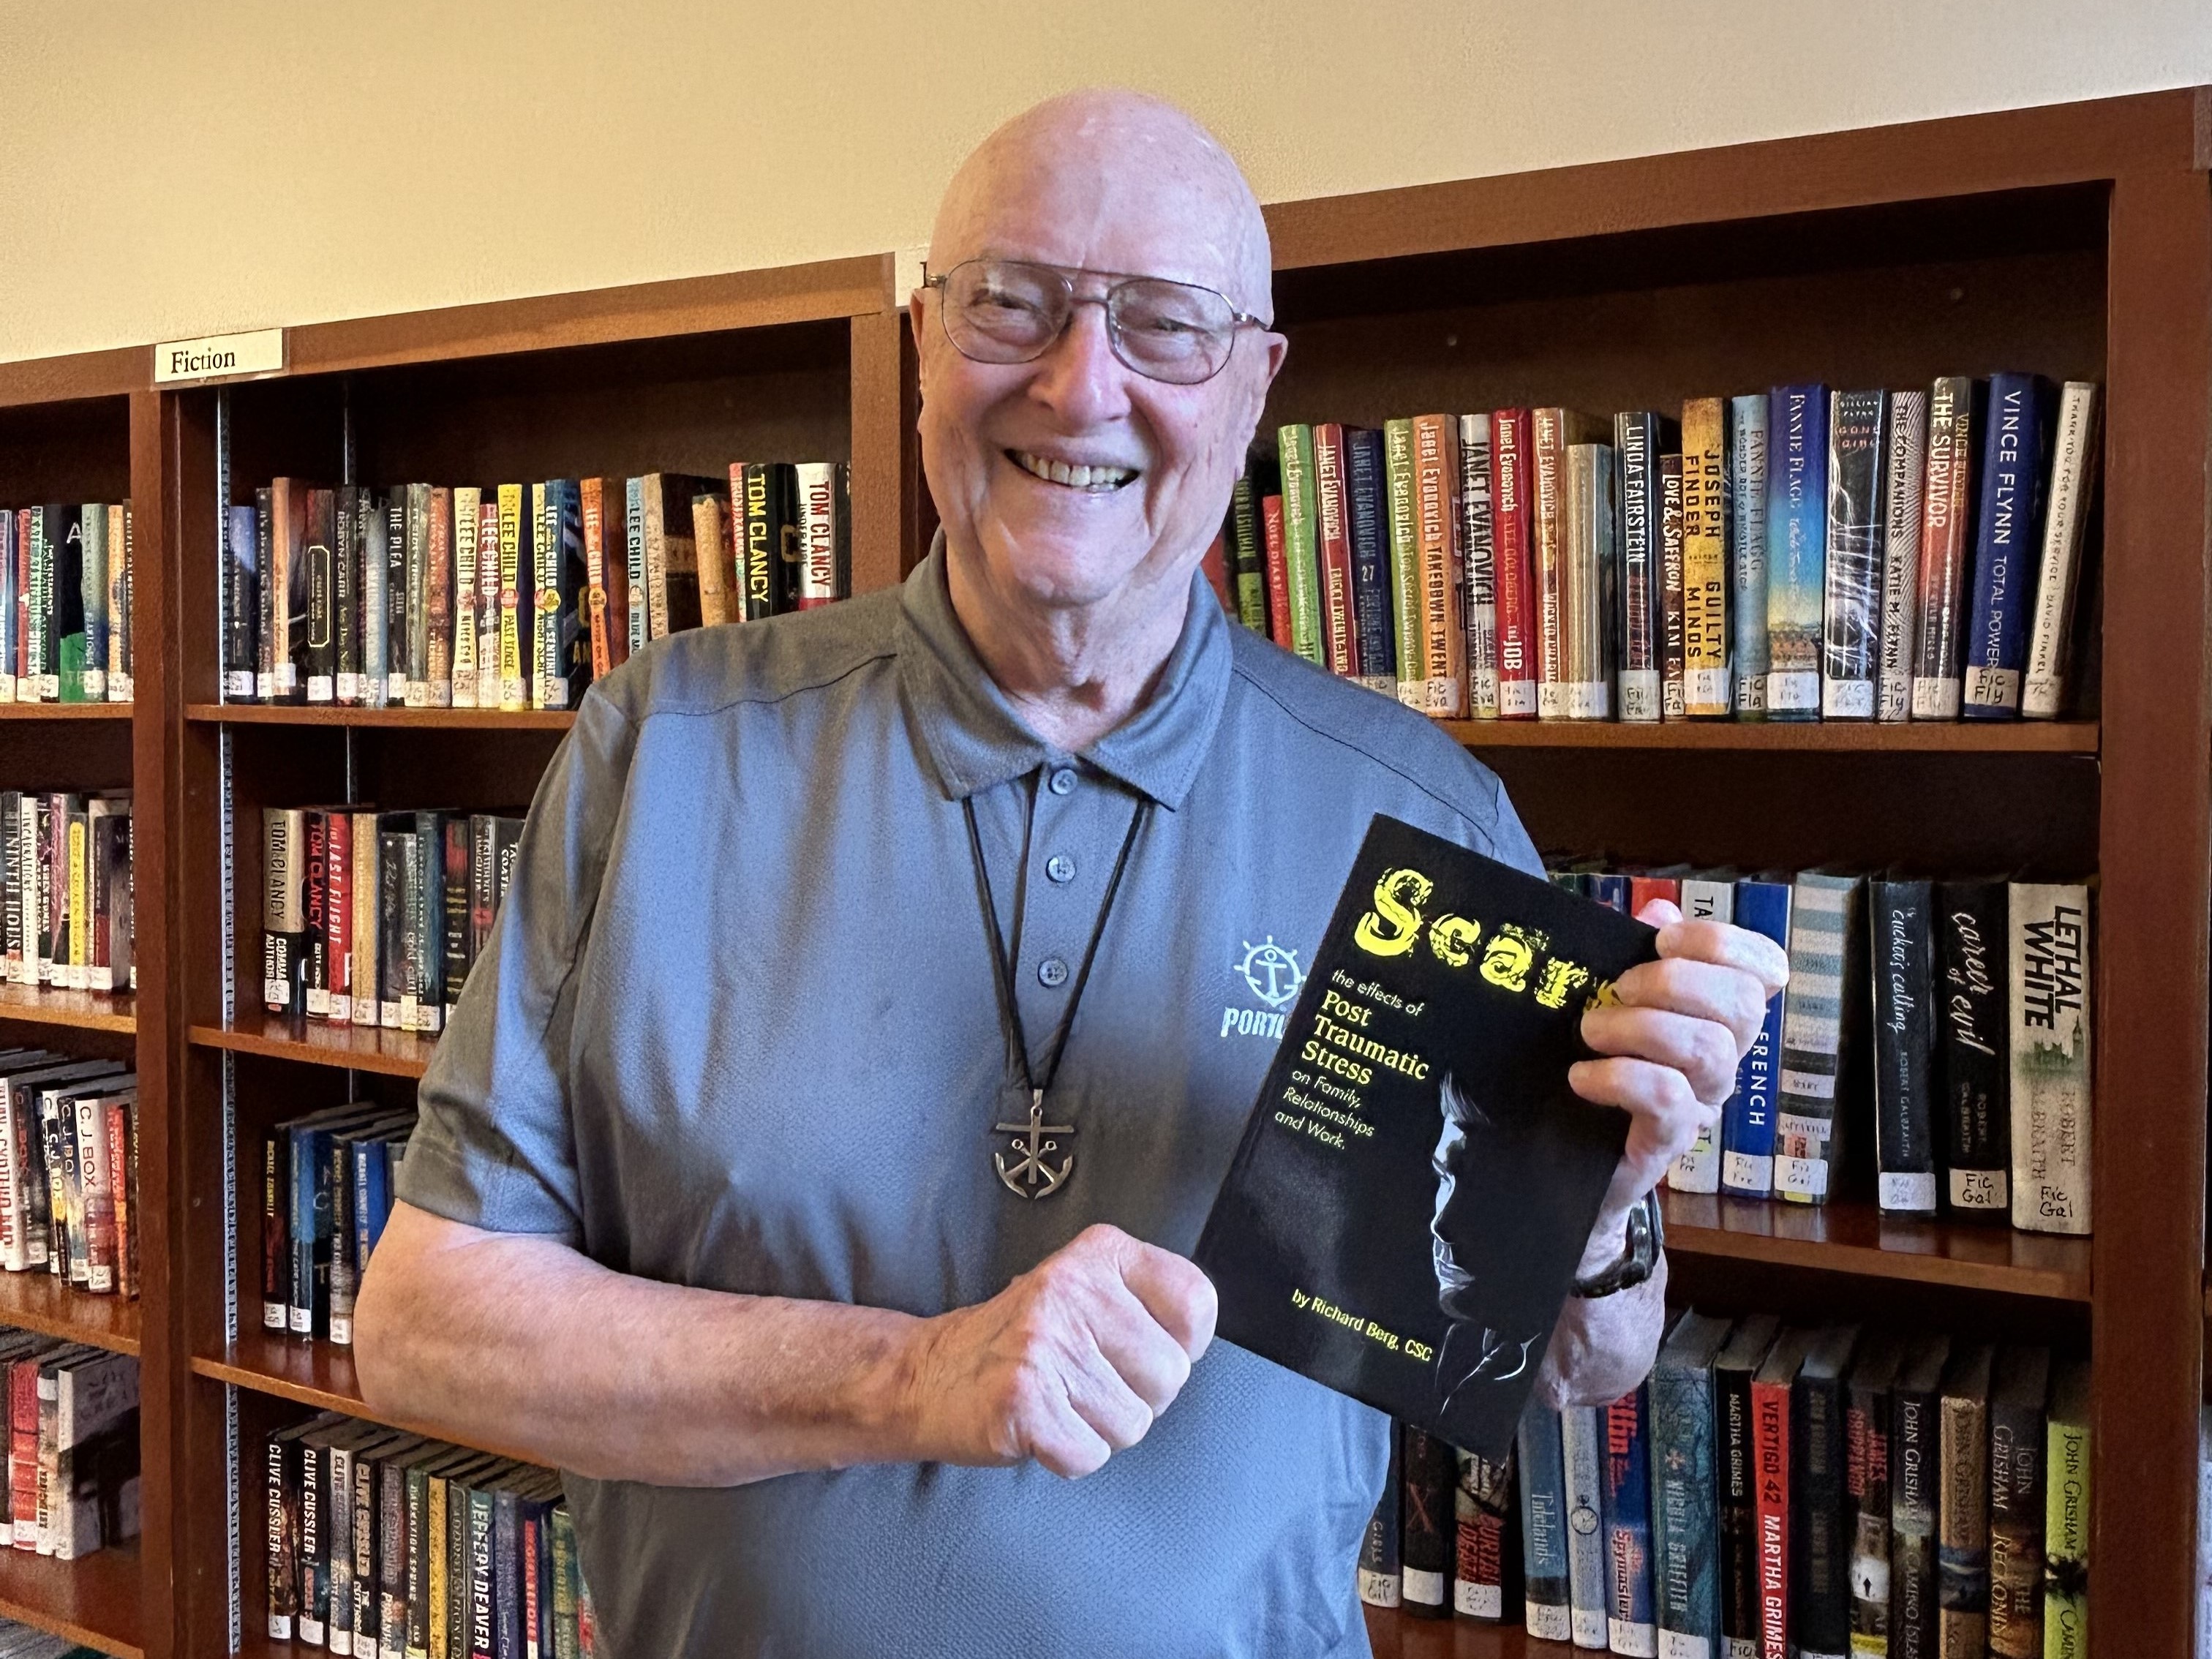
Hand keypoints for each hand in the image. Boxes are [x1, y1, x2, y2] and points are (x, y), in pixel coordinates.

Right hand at [899, 1223, 1217, 1477]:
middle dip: (1137, 1398)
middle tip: (1085, 1384)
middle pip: (1170, 1375)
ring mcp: (1045, 1342)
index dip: (1179, 1345)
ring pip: (1133, 1423)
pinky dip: (1067, 1456)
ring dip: (1099, 1430)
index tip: (1137, 1350)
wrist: (926, 1374)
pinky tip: (1039, 1426)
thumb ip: (1142, 1306)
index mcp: (1099, 1253)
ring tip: (1059, 1402)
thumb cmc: (1017, 1343)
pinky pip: (1090, 1454)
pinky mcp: (1023, 1398)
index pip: (1195, 1302)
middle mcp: (1073, 1288)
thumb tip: (1194, 1347)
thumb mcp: (1084, 1293)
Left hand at [1569, 899, 1789, 1260]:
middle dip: (1674, 980)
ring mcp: (1705, 1100)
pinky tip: (1581, 1076)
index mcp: (1719, 1014)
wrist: (1574, 1157)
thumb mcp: (1616, 1001)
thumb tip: (1658, 911)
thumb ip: (1637, 953)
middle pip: (1740, 1004)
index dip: (1724, 943)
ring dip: (1639, 1026)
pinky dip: (1616, 1076)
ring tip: (1590, 1029)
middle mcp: (1726, 1056)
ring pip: (1706, 1049)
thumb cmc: (1602, 1064)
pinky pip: (1663, 1097)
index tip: (1663, 939)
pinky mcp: (1671, 1139)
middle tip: (1618, 988)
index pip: (1764, 969)